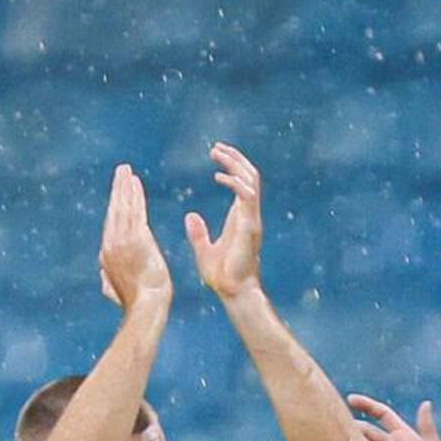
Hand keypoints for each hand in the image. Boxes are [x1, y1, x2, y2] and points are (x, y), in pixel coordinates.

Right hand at [97, 163, 170, 312]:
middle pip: (114, 210)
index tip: (120, 192)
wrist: (147, 306)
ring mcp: (122, 240)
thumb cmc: (138, 303)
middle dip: (118, 188)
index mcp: (106, 255)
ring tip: (127, 170)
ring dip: (125, 186)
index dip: (115, 206)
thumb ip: (109, 283)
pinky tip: (135, 182)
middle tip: (121, 170)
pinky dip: (135, 195)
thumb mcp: (117, 293)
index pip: (111, 224)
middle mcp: (110, 244)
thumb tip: (103, 277)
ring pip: (123, 207)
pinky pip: (135, 211)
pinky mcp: (136, 238)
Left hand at [184, 142, 263, 301]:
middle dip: (235, 158)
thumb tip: (190, 216)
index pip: (242, 182)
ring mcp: (251, 219)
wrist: (234, 292)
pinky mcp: (249, 226)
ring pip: (251, 180)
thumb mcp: (205, 250)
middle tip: (216, 147)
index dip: (231, 166)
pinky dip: (234, 183)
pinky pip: (246, 196)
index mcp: (240, 217)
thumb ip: (198, 233)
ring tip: (217, 153)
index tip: (215, 154)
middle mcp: (248, 214)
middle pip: (250, 175)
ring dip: (235, 164)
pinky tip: (218, 176)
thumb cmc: (222, 276)